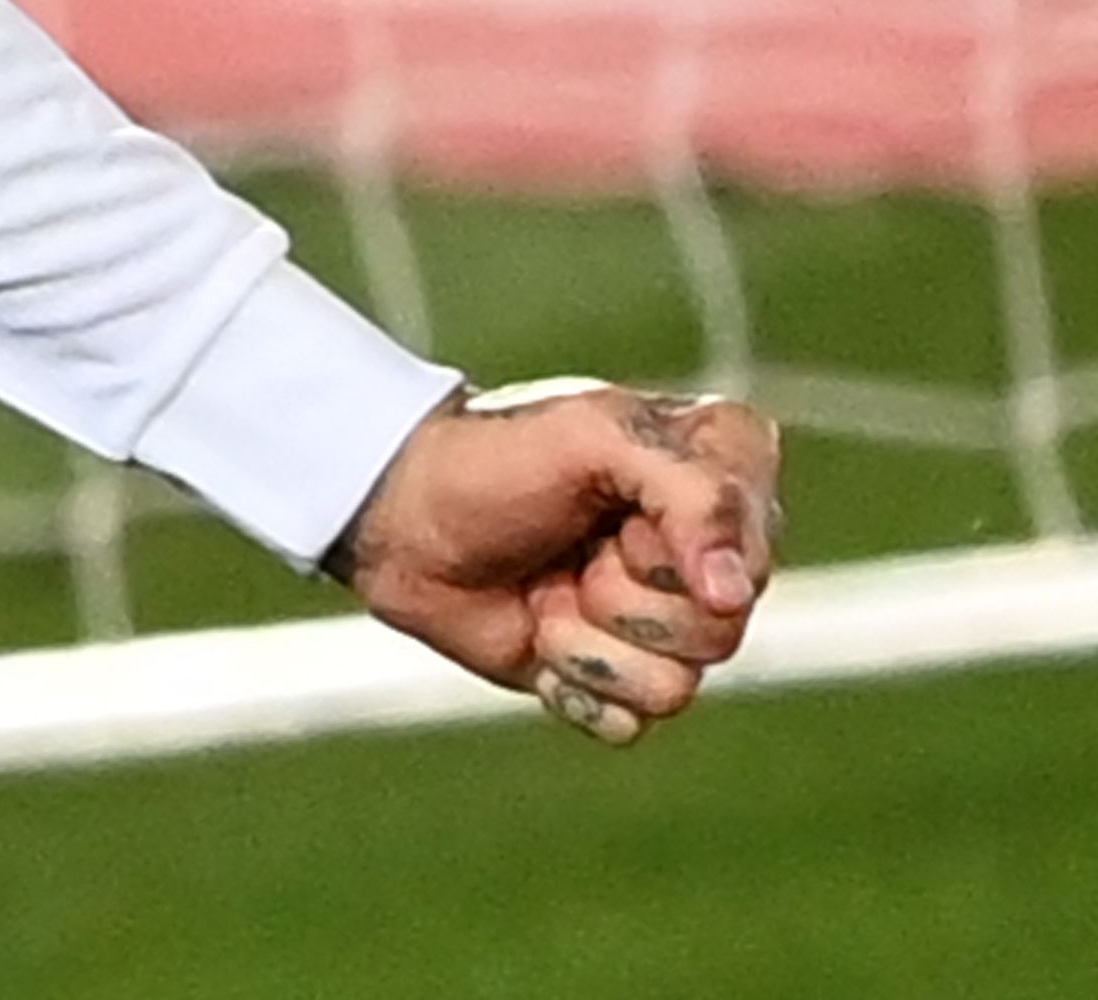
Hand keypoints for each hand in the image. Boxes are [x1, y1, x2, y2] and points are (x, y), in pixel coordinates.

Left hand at [329, 380, 780, 745]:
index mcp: (724, 480)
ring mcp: (667, 626)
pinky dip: (572, 683)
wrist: (403, 518)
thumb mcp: (594, 438)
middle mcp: (709, 560)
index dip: (682, 544)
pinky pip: (631, 721)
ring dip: (588, 640)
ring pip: (678, 685)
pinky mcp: (619, 680)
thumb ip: (691, 493)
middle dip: (622, 592)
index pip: (754, 548)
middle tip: (574, 548)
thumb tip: (733, 596)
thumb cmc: (496, 460)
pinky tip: (538, 637)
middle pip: (721, 629)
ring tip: (547, 590)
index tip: (619, 515)